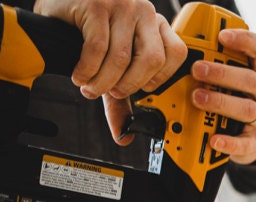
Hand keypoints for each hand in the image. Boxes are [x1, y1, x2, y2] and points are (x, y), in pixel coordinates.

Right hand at [33, 0, 186, 98]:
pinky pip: (97, 49)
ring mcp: (121, 6)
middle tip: (111, 91)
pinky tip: (80, 75)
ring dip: (103, 82)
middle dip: (129, 85)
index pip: (175, 56)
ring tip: (89, 86)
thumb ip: (121, 97)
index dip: (157, 79)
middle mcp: (144, 12)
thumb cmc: (88, 27)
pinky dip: (87, 69)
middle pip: (151, 60)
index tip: (139, 88)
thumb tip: (124, 134)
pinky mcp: (96, 6)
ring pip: (122, 58)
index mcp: (156, 24)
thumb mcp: (111, 61)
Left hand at [189, 29, 255, 163]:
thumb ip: (221, 66)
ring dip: (220, 102)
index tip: (222, 36)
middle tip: (197, 69)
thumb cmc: (240, 103)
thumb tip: (186, 51)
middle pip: (251, 80)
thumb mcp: (238, 82)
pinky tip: (213, 140)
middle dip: (222, 73)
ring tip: (197, 98)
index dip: (245, 40)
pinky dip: (228, 142)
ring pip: (247, 109)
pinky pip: (244, 143)